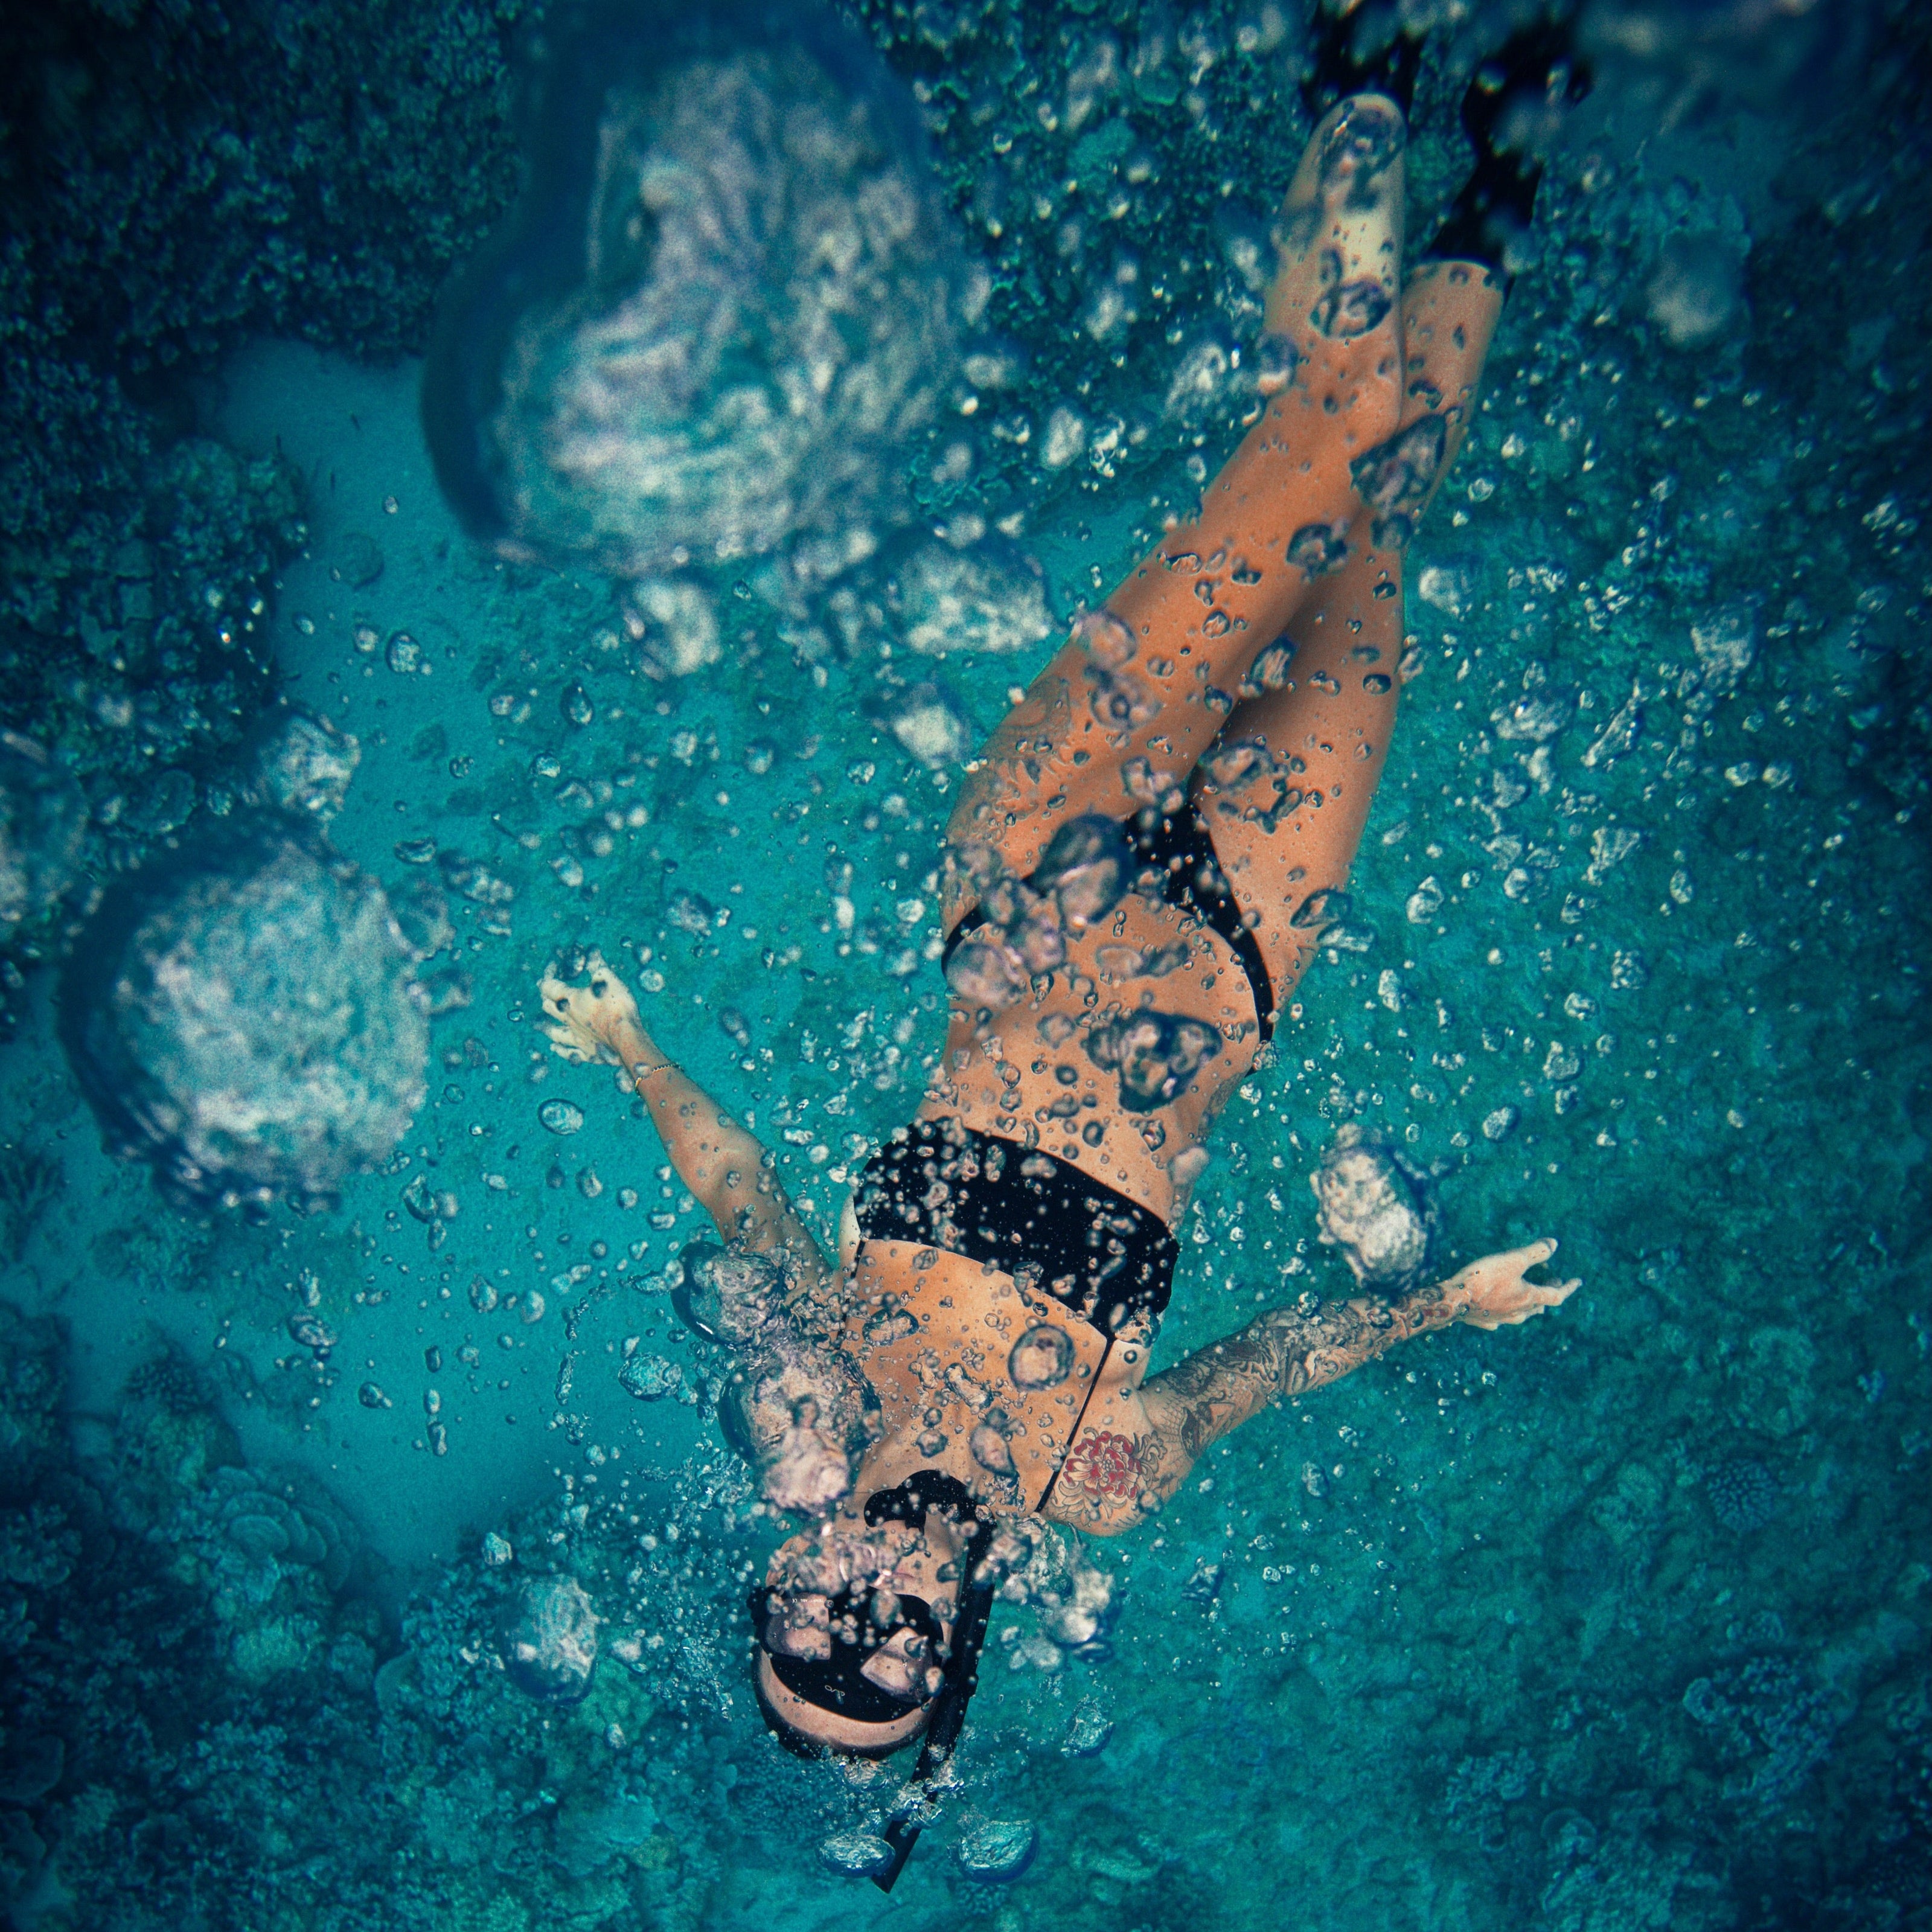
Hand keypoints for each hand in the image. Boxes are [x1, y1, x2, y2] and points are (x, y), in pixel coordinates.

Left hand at [536, 949, 643, 1066]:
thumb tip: (592, 950)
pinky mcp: (584, 1051)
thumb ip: (597, 964)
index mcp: (570, 999)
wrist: (626, 1037)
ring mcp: (574, 1036)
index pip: (548, 985)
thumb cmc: (616, 1005)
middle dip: (546, 997)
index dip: (548, 975)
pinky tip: (553, 1047)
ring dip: (546, 1025)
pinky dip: (558, 1048)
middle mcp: (567, 1018)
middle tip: (549, 992)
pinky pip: (566, 1051)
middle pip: (547, 1007)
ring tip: (542, 1024)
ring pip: (553, 1031)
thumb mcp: (607, 978)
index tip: (553, 967)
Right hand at [1448, 1239, 1578, 1330]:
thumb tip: (1555, 1243)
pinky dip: (1504, 1313)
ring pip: (1522, 1315)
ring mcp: (1501, 1319)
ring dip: (1530, 1305)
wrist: (1454, 1300)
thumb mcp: (1513, 1259)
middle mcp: (1518, 1312)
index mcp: (1529, 1298)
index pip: (1557, 1295)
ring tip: (1531, 1298)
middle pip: (1539, 1306)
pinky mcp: (1483, 1321)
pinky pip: (1499, 1320)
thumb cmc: (1485, 1278)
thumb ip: (1536, 1252)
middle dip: (1548, 1293)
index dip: (1568, 1287)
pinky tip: (1500, 1313)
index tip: (1577, 1281)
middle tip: (1552, 1281)